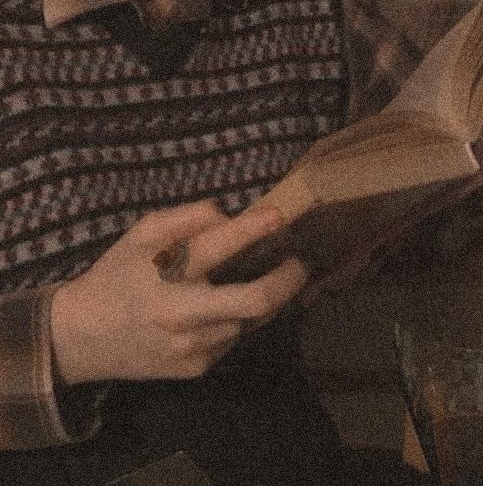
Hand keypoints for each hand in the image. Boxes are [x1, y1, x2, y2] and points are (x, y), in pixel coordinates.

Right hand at [51, 200, 306, 384]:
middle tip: (300, 264)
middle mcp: (184, 314)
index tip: (280, 216)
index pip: (219, 245)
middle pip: (256, 300)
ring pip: (249, 321)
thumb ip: (182, 219)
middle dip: (288, 279)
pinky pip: (233, 339)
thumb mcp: (139, 236)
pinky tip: (219, 312)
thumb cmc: (116, 277)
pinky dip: (237, 321)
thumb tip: (225, 213)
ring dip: (260, 300)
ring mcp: (194, 347)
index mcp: (166, 274)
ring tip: (255, 283)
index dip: (255, 228)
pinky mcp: (197, 368)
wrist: (84, 338)